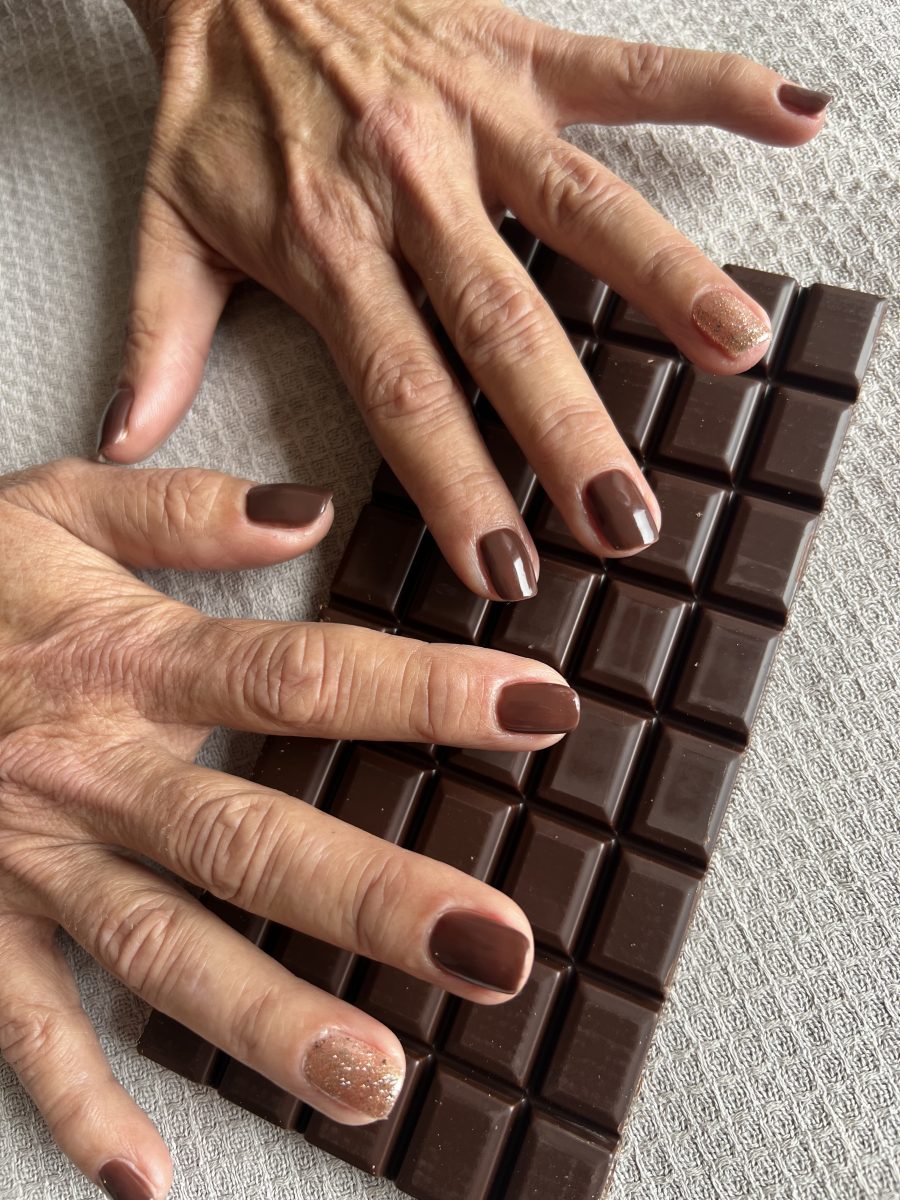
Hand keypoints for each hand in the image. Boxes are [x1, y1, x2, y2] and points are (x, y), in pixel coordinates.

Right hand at [0, 457, 576, 1196]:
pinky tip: (148, 1178)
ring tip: (378, 1077)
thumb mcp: (53, 513)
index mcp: (124, 664)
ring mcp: (30, 864)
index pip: (298, 680)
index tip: (538, 709)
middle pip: (247, 841)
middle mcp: (89, 776)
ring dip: (266, 1020)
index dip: (422, 692)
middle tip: (495, 950)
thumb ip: (183, 511)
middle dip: (374, 898)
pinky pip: (23, 1027)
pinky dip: (77, 1105)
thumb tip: (309, 516)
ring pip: (158, 952)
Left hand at [105, 0, 828, 593]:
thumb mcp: (165, 218)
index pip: (401, 390)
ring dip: (664, 281)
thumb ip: (156, 339)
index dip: (455, 486)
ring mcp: (472, 116)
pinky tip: (793, 120)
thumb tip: (123, 441)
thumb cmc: (213, 95)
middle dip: (567, 430)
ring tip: (736, 354)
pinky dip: (711, 86)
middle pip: (501, 326)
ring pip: (582, 209)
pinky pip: (625, 68)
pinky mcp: (517, 49)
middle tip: (626, 517)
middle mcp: (408, 189)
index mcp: (326, 247)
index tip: (503, 567)